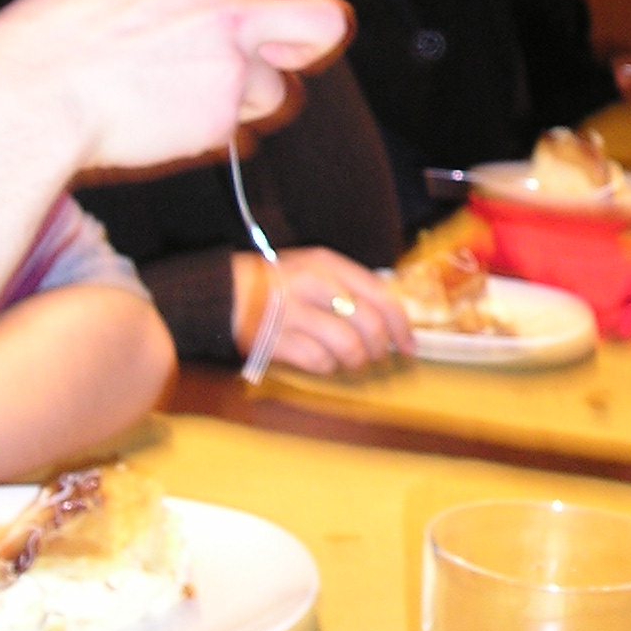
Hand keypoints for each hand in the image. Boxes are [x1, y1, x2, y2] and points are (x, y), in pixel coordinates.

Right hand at [0, 0, 350, 171]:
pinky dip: (205, 134)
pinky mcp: (223, 115)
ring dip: (239, 103)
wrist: (30, 93)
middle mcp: (230, 9)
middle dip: (310, 47)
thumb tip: (202, 25)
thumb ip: (178, 3)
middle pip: (319, 28)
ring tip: (175, 103)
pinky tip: (155, 124)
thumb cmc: (52, 42)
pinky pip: (234, 132)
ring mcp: (232, 64)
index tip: (241, 36)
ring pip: (271, 92)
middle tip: (289, 61)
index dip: (251, 22)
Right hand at [232, 248, 413, 372]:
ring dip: (355, 361)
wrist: (221, 294)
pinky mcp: (276, 341)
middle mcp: (313, 284)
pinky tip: (322, 361)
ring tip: (349, 360)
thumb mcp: (313, 269)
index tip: (409, 345)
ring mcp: (294, 313)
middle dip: (380, 348)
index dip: (401, 324)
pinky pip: (319, 362)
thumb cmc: (275, 283)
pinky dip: (328, 367)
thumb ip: (349, 287)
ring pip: (348, 347)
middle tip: (375, 356)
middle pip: (369, 325)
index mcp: (327, 263)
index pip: (380, 294)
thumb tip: (389, 320)